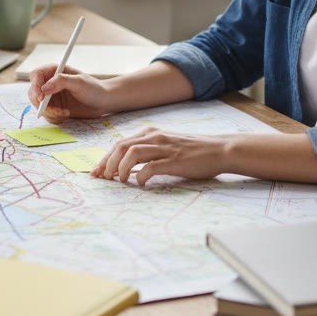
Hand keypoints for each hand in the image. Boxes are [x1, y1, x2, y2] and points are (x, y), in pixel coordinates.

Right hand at [26, 64, 112, 121]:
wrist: (102, 102)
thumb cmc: (93, 88)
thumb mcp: (79, 82)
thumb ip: (61, 81)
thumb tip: (44, 89)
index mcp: (54, 71)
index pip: (36, 75)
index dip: (35, 85)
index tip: (41, 97)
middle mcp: (50, 83)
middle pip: (33, 92)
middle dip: (41, 104)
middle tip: (54, 111)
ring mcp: (51, 96)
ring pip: (38, 106)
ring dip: (50, 112)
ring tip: (64, 112)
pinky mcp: (55, 108)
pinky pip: (47, 115)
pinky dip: (54, 117)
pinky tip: (66, 114)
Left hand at [90, 127, 230, 185]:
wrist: (220, 149)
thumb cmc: (194, 151)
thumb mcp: (168, 144)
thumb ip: (149, 150)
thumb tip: (127, 166)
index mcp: (152, 132)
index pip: (120, 143)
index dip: (105, 158)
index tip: (97, 172)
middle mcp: (155, 136)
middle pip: (120, 146)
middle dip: (107, 163)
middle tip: (103, 178)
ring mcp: (164, 147)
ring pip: (130, 153)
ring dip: (120, 168)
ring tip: (119, 180)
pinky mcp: (173, 160)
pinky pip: (149, 167)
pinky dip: (139, 176)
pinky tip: (140, 183)